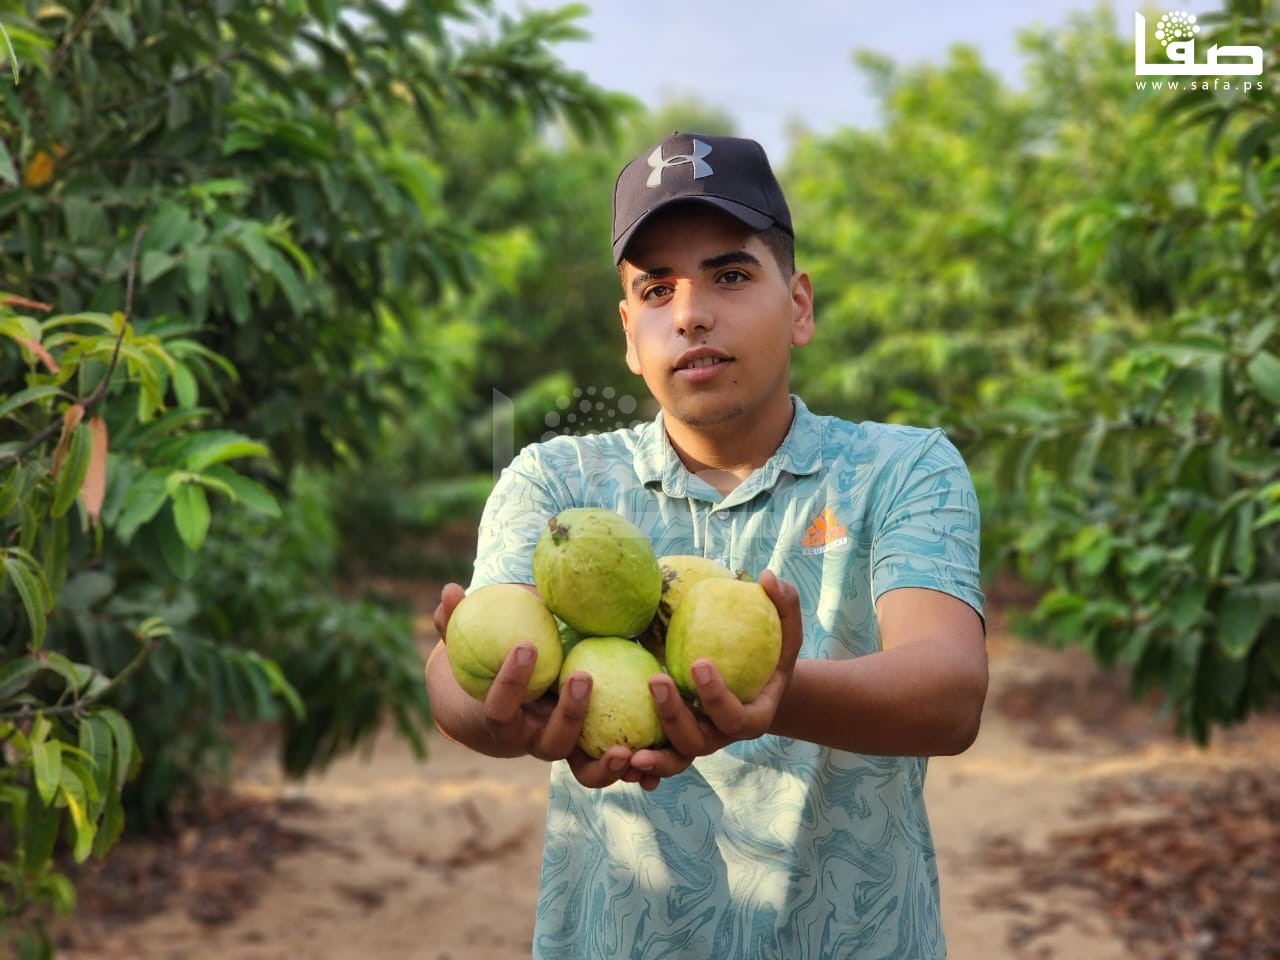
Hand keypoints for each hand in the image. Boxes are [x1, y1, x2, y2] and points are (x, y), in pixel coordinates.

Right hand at [431, 582, 641, 789]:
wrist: (507, 710)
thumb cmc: (489, 667)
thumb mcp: (469, 647)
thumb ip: (455, 622)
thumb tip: (448, 589)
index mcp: (504, 720)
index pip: (501, 707)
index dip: (510, 681)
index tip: (526, 645)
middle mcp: (534, 742)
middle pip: (551, 743)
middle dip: (568, 714)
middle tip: (583, 676)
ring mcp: (565, 751)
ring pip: (584, 769)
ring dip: (604, 763)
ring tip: (628, 747)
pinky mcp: (591, 754)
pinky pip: (611, 766)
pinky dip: (631, 770)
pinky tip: (655, 756)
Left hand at [625, 570, 803, 785]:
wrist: (757, 685)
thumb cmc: (772, 652)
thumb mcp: (787, 630)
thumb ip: (784, 604)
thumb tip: (767, 576)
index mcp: (752, 717)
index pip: (736, 717)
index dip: (717, 696)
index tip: (698, 662)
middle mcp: (723, 736)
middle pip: (699, 741)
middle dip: (675, 716)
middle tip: (655, 680)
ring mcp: (698, 742)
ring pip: (675, 758)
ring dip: (653, 755)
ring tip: (627, 748)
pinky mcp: (676, 743)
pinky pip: (658, 757)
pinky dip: (641, 763)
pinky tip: (617, 754)